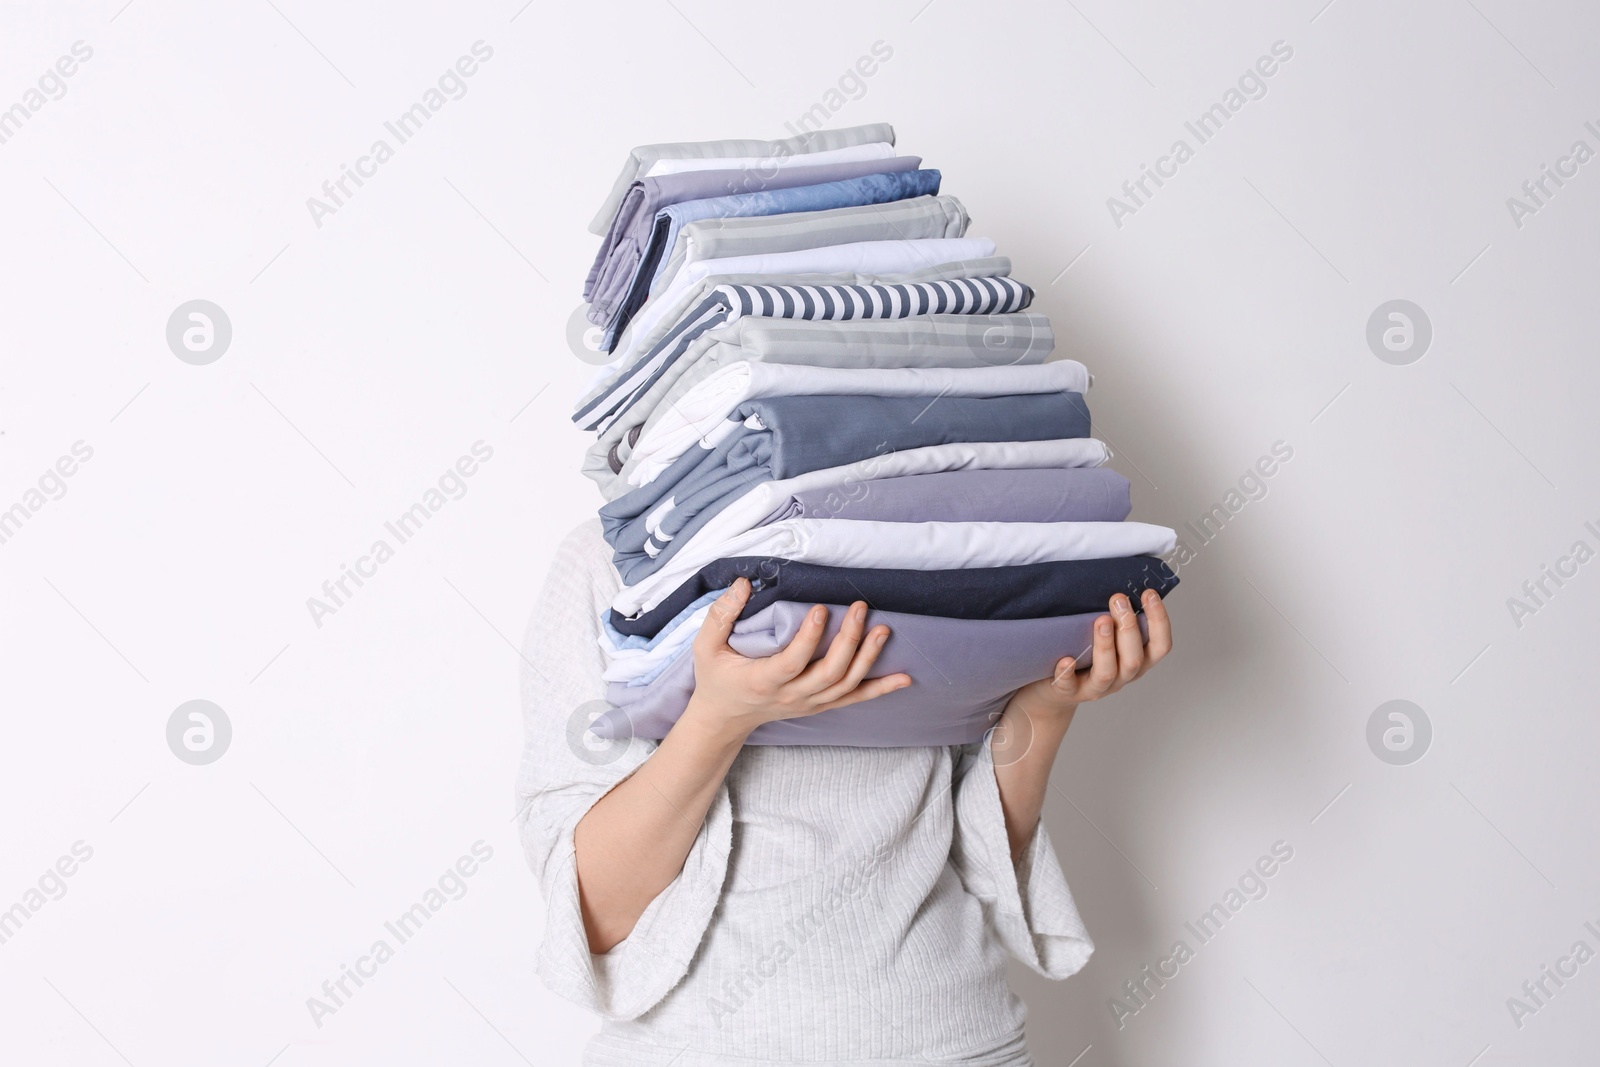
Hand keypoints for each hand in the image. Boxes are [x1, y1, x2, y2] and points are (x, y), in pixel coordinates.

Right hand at [680, 578, 910, 740]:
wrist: (725, 717)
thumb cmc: (716, 678)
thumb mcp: (706, 647)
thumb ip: (721, 614)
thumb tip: (744, 582)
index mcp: (762, 681)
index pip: (792, 662)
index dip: (809, 638)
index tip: (822, 608)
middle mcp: (791, 696)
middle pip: (828, 673)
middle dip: (849, 641)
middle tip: (861, 608)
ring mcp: (809, 703)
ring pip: (845, 685)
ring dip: (868, 658)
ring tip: (883, 630)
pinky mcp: (820, 705)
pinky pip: (854, 698)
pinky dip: (881, 689)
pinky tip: (905, 678)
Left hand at [1009, 590, 1172, 720]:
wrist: (1051, 691)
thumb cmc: (1083, 655)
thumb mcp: (1106, 637)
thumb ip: (1115, 618)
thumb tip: (1118, 578)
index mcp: (1135, 660)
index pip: (1159, 646)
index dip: (1160, 621)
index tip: (1149, 593)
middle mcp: (1121, 676)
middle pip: (1134, 659)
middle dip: (1129, 627)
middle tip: (1118, 599)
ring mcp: (1095, 687)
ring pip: (1108, 672)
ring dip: (1106, 645)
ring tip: (1100, 620)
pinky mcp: (1068, 692)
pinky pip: (1069, 686)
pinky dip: (1068, 673)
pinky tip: (1066, 659)